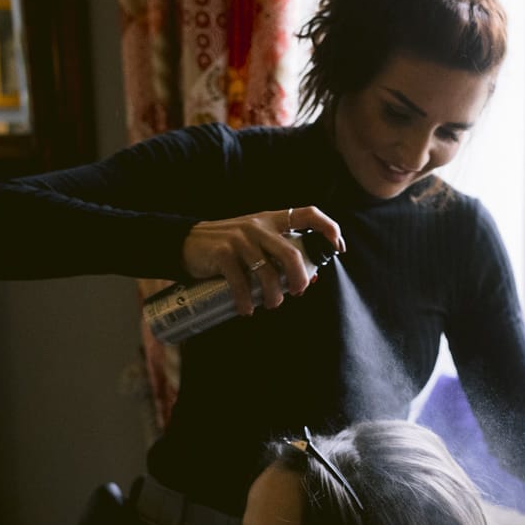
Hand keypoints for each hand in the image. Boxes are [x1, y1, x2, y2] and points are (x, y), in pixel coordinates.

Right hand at [181, 207, 345, 315]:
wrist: (186, 242)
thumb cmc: (228, 247)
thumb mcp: (255, 243)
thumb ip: (279, 255)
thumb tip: (312, 278)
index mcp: (271, 220)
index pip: (308, 213)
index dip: (329, 228)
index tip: (338, 249)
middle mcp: (258, 227)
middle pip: (292, 254)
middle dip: (300, 279)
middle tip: (298, 293)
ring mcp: (240, 239)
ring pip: (268, 273)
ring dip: (273, 296)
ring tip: (270, 305)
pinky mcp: (223, 253)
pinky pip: (241, 283)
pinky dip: (246, 301)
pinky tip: (246, 310)